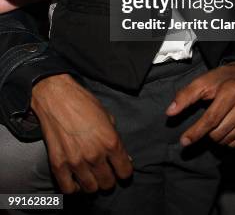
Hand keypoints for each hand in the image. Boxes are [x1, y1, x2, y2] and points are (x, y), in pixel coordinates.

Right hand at [31, 74, 132, 192]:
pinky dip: (74, 188)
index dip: (124, 171)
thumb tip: (125, 158)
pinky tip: (76, 180)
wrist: (56, 97)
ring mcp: (76, 161)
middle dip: (109, 179)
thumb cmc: (83, 103)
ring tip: (91, 176)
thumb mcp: (107, 116)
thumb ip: (116, 139)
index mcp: (110, 141)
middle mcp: (95, 155)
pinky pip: (68, 189)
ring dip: (93, 184)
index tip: (120, 169)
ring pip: (90, 189)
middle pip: (108, 183)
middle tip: (105, 172)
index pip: (125, 171)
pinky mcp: (58, 164)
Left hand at [166, 62, 234, 147]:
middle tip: (205, 124)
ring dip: (217, 137)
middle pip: (218, 132)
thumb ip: (185, 95)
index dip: (196, 132)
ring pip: (227, 140)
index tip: (184, 141)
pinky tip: (229, 126)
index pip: (211, 118)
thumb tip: (170, 112)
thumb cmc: (223, 79)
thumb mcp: (203, 81)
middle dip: (206, 133)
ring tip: (218, 122)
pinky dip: (229, 140)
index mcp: (232, 89)